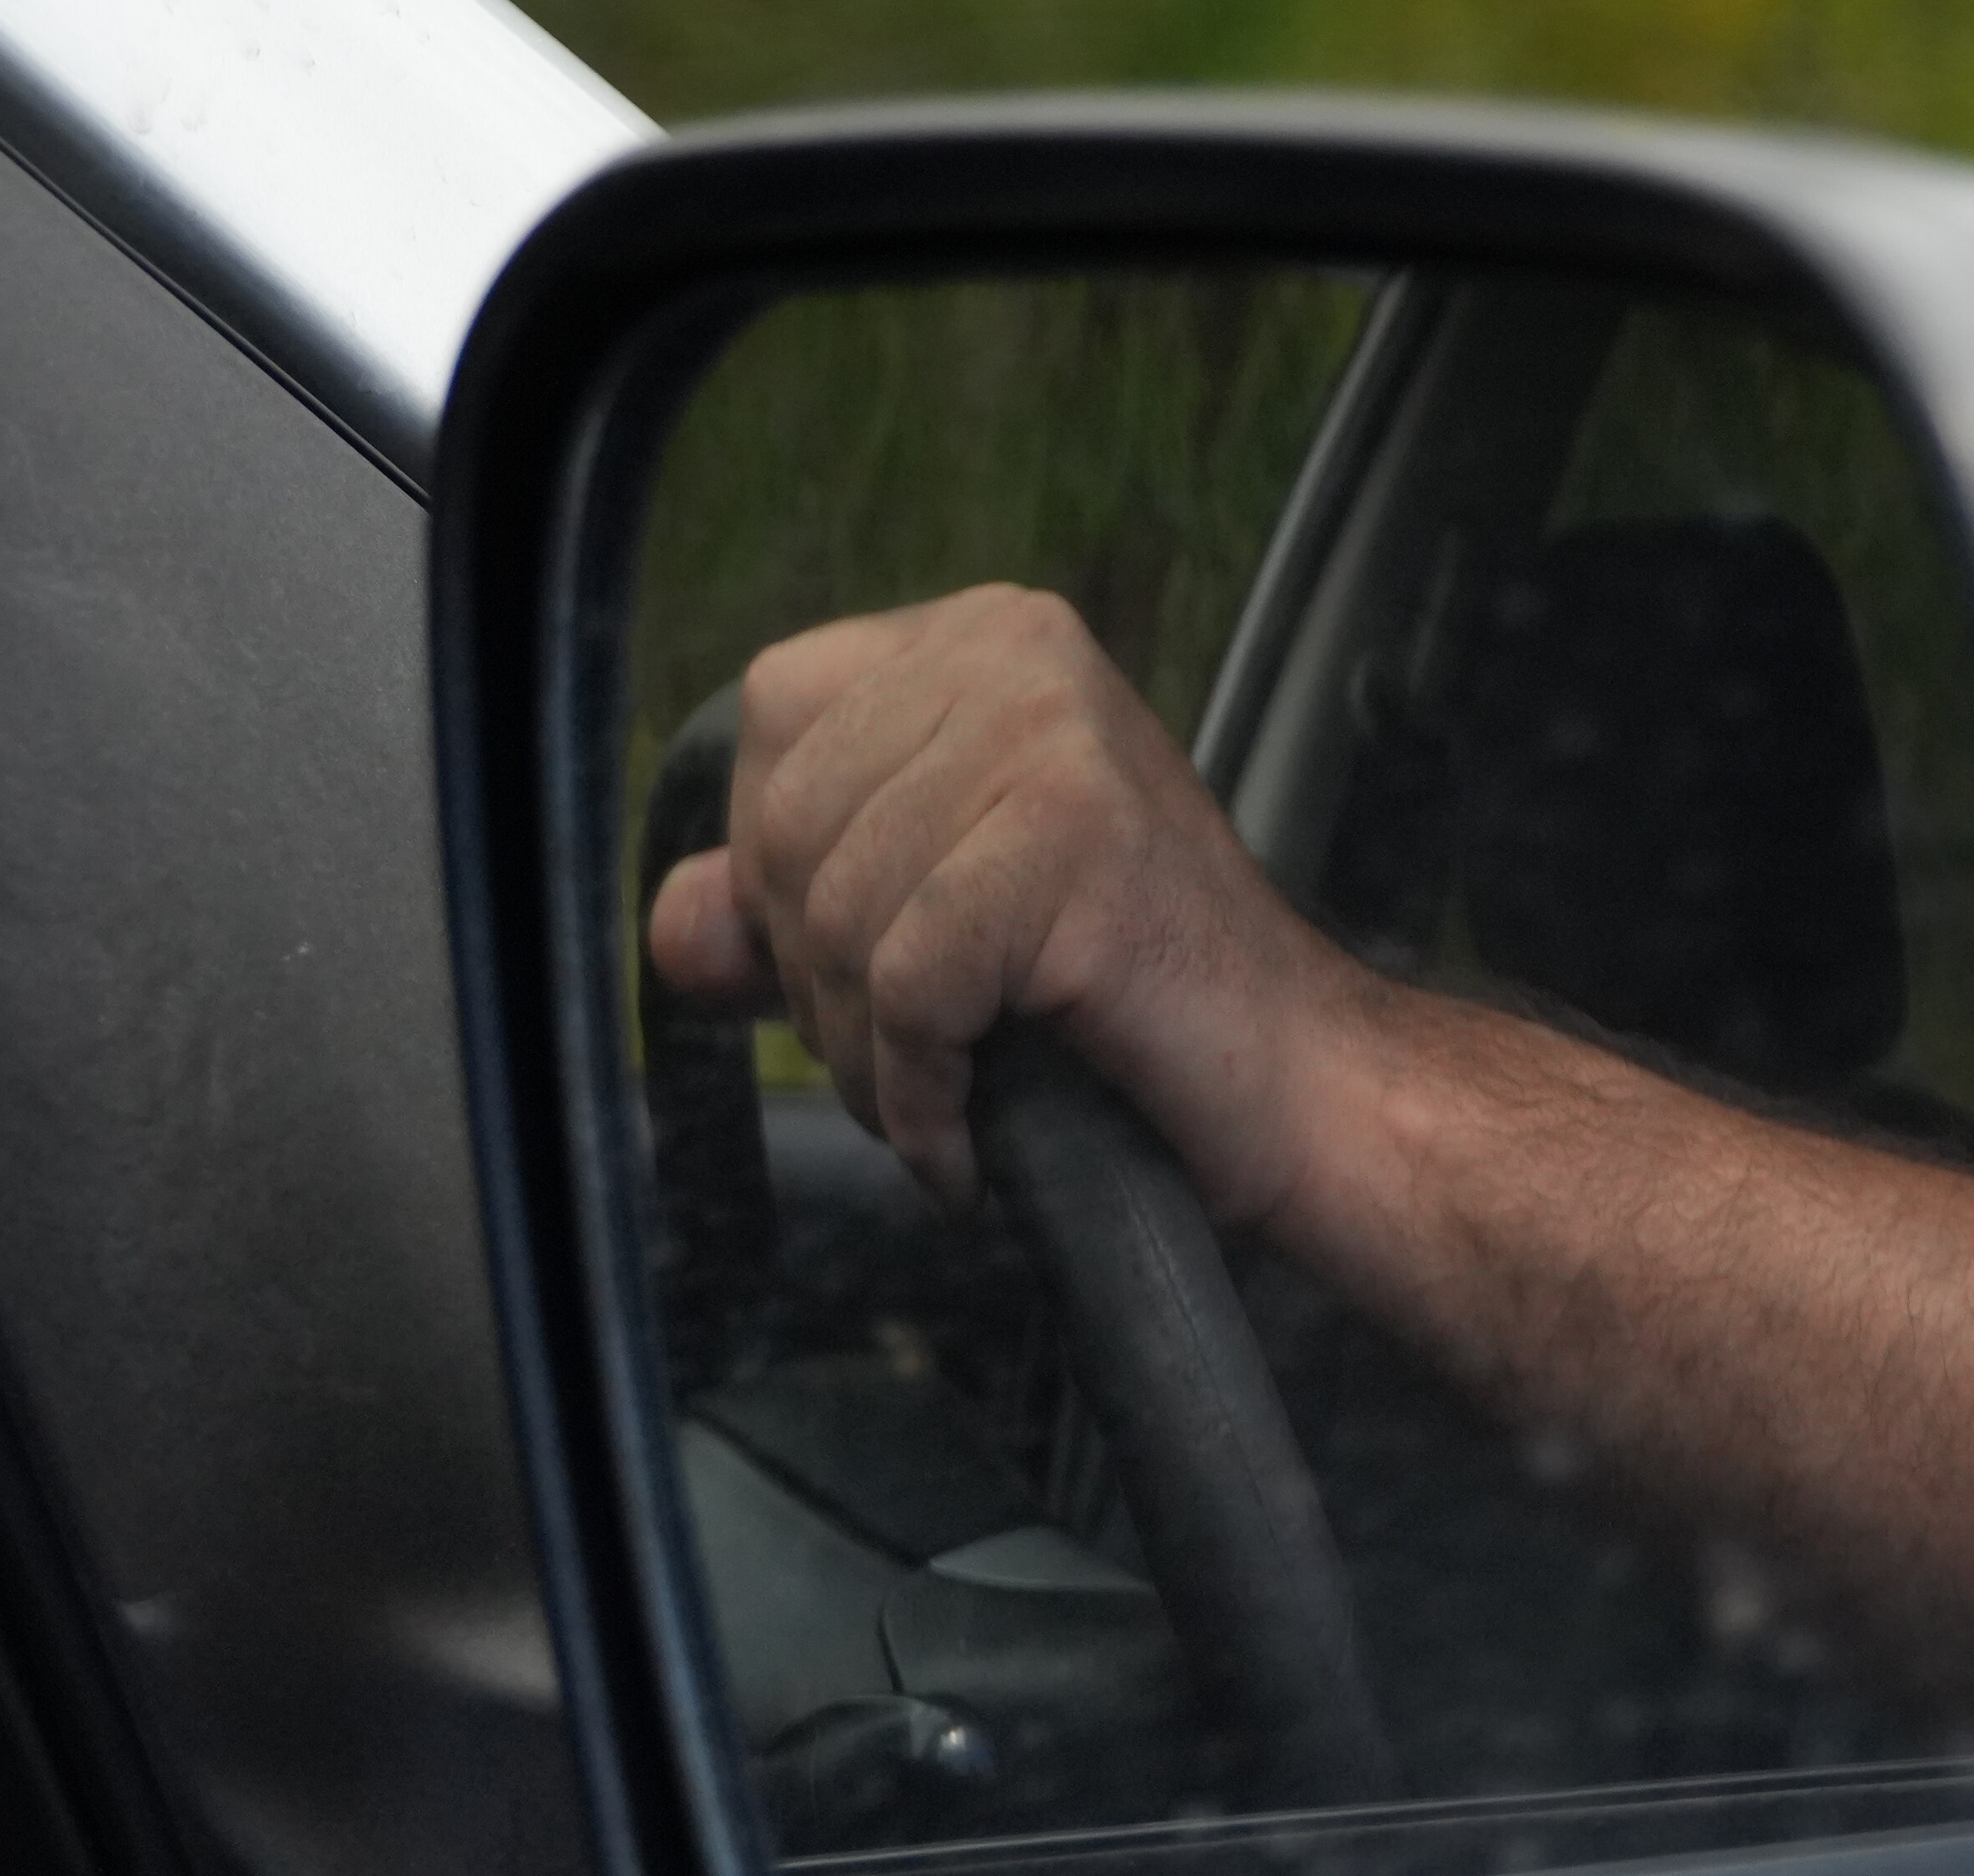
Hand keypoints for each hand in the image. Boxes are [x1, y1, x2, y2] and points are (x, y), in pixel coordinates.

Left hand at [646, 586, 1369, 1220]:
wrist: (1298, 1089)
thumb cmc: (1126, 1010)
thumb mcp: (933, 926)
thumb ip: (791, 912)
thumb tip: (675, 928)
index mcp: (983, 639)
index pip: (772, 716)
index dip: (781, 871)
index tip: (869, 964)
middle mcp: (1016, 653)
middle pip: (789, 829)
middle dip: (823, 984)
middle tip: (920, 1057)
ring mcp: (1052, 734)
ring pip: (842, 918)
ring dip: (872, 1056)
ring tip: (951, 1098)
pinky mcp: (1074, 837)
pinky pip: (910, 987)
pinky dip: (920, 1096)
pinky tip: (971, 1137)